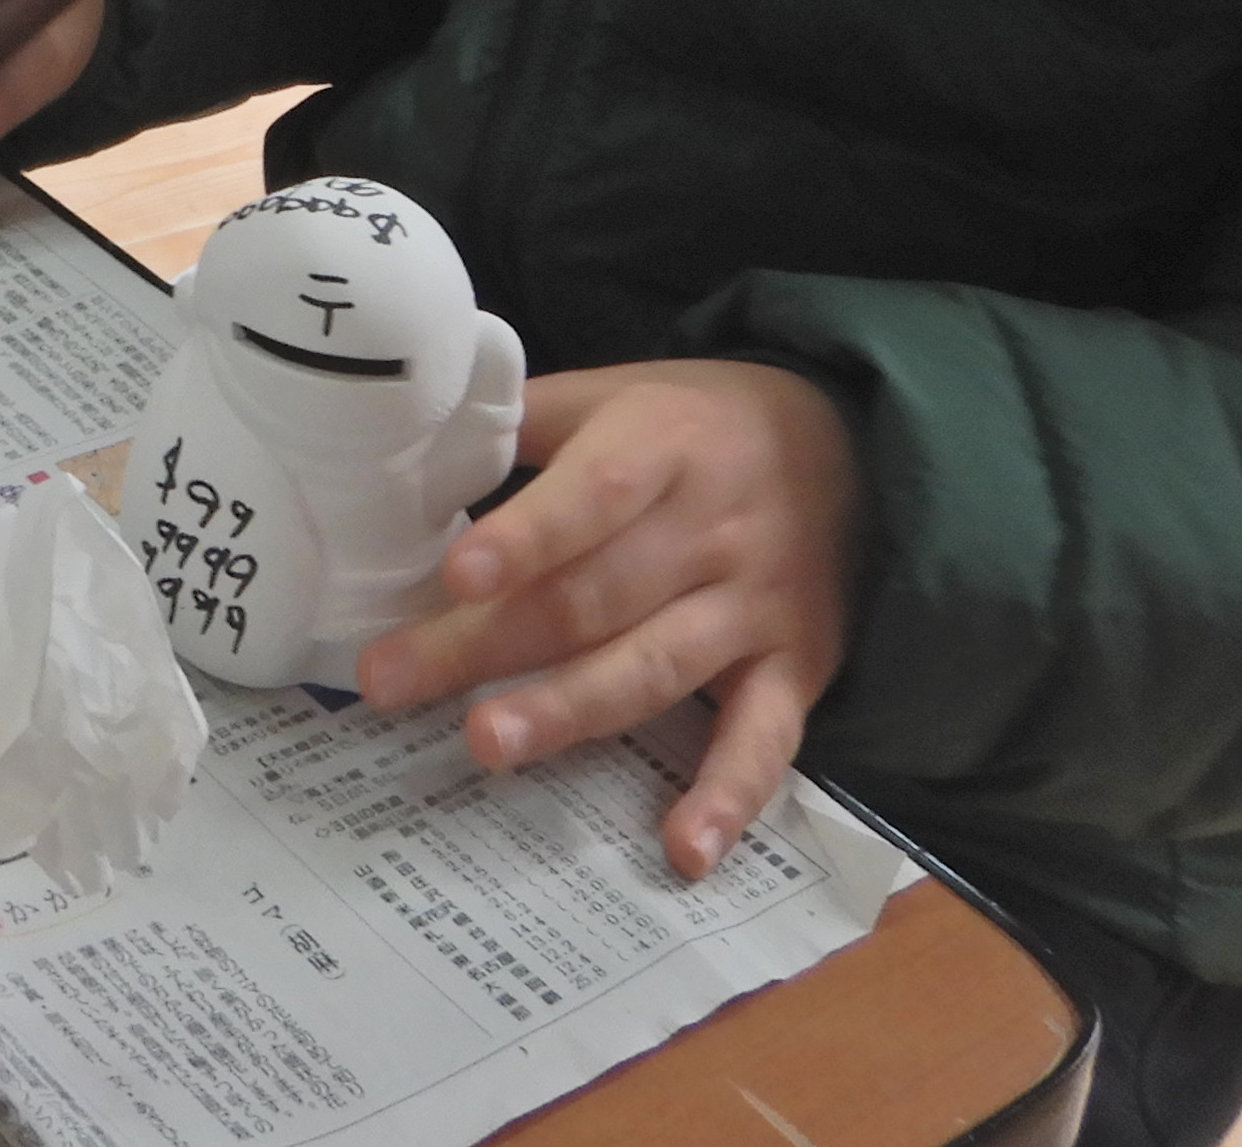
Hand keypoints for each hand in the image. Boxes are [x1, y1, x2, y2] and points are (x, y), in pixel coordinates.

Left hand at [351, 359, 860, 879]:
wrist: (851, 448)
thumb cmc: (696, 423)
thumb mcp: (616, 391)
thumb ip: (524, 422)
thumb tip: (411, 459)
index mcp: (664, 445)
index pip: (594, 493)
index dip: (527, 536)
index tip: (457, 576)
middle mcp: (714, 529)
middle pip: (593, 596)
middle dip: (486, 645)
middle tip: (390, 681)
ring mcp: (756, 607)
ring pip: (654, 667)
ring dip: (569, 711)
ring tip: (487, 744)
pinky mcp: (797, 670)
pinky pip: (764, 740)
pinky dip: (728, 798)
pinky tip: (683, 849)